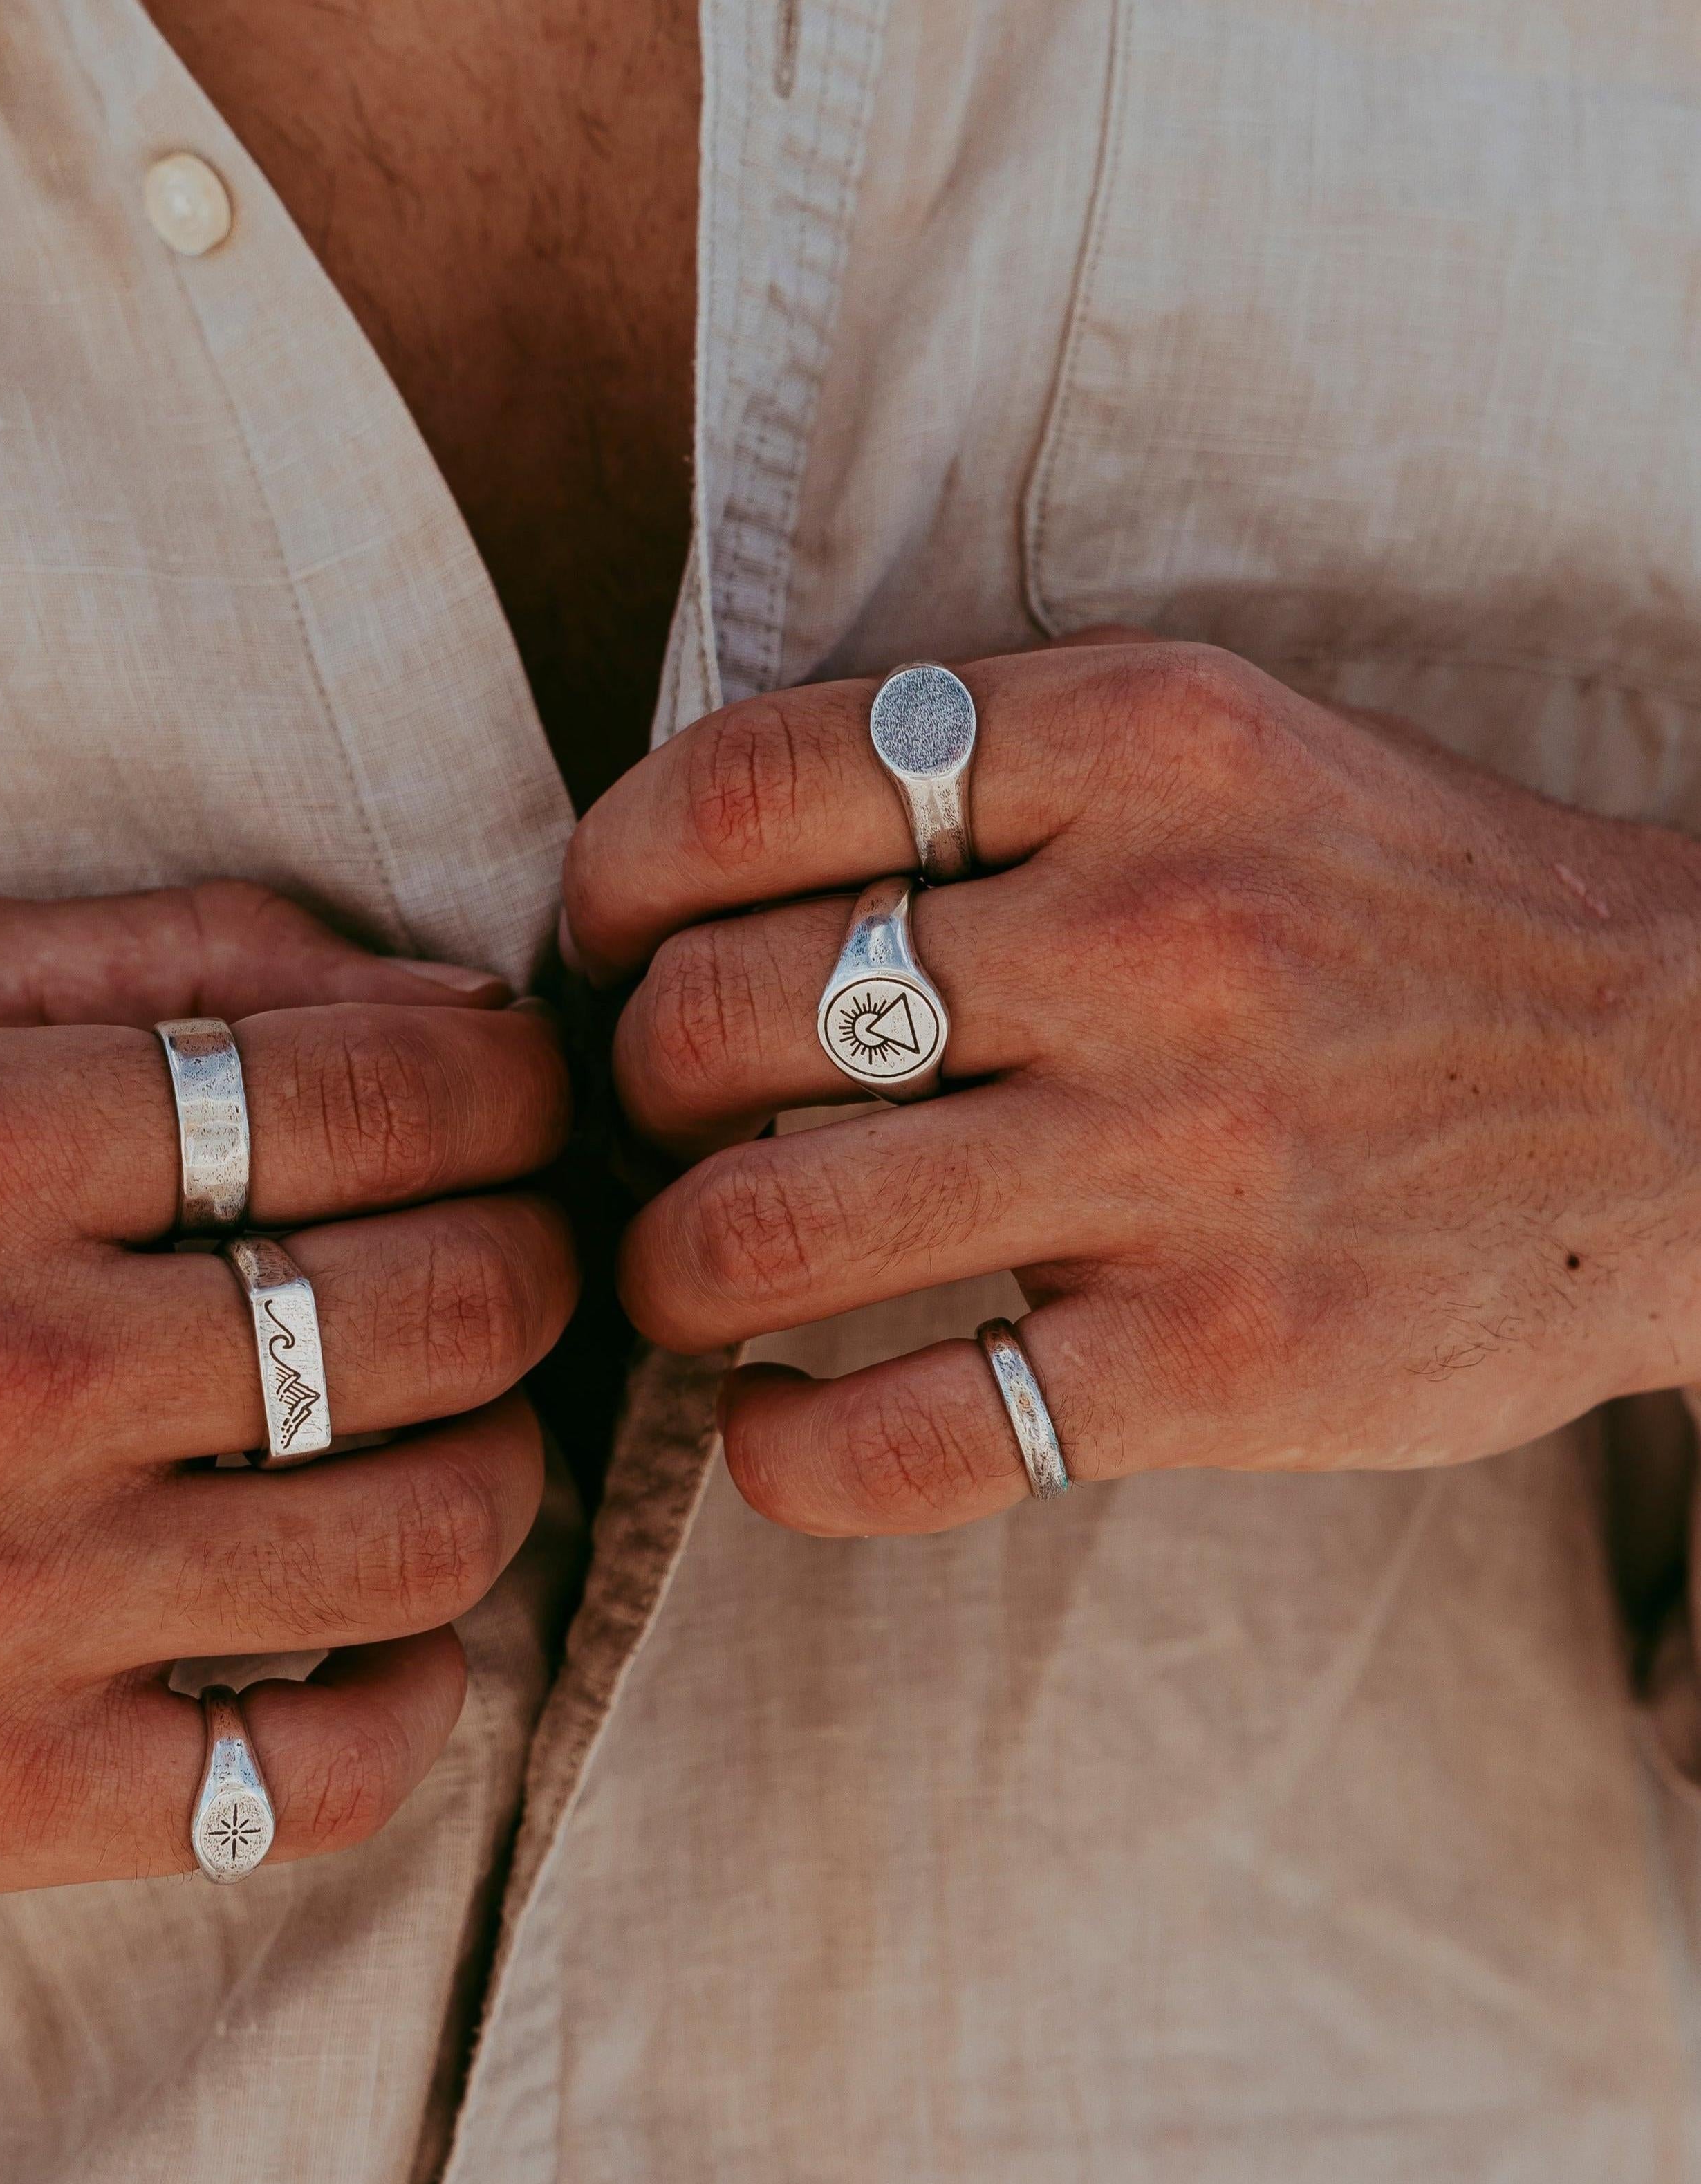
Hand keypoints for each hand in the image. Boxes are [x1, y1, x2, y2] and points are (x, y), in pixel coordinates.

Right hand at [0, 884, 573, 1888]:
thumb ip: (176, 948)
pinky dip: (423, 1696)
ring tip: (465, 1423)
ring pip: (426, 1535)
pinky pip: (319, 1775)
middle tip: (519, 1256)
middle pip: (443, 1307)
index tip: (525, 1114)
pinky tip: (400, 1626)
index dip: (520, 1098)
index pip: (380, 1098)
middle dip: (543, 1263)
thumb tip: (448, 1004)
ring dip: (510, 1463)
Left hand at [565, 640, 1700, 1534]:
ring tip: (683, 1276)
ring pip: (765, 1232)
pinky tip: (769, 1425)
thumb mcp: (1210, 743)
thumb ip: (976, 771)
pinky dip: (779, 1452)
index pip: (746, 783)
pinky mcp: (1227, 1366)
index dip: (609, 875)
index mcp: (1135, 744)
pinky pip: (904, 1436)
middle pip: (714, 1017)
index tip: (602, 943)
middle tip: (647, 1123)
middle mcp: (1153, 937)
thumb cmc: (1389, 908)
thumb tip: (686, 865)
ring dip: (662, 1272)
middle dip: (627, 1089)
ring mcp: (1188, 1163)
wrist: (1690, 1087)